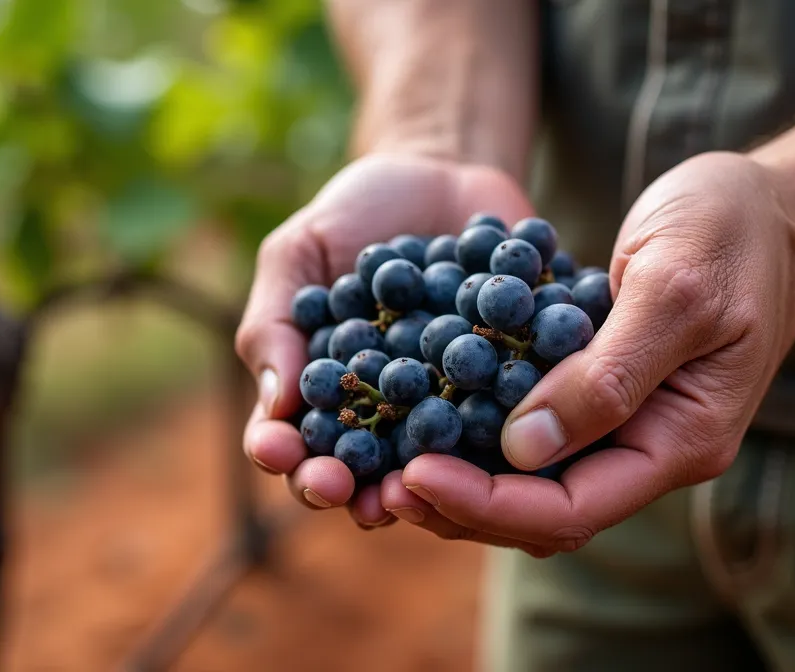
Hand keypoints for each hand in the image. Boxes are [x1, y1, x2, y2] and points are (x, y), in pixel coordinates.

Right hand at [234, 153, 534, 527]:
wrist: (444, 170)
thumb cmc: (354, 215)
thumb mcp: (299, 254)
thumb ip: (276, 324)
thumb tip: (276, 406)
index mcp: (329, 397)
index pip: (296, 443)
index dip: (286, 456)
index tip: (281, 452)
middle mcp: (392, 417)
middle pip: (369, 472)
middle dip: (360, 491)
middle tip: (360, 499)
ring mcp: (456, 407)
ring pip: (443, 463)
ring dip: (436, 485)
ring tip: (426, 488)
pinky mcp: (518, 384)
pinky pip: (514, 413)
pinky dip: (508, 427)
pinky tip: (505, 432)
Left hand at [380, 151, 794, 554]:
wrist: (771, 200)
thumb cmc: (734, 230)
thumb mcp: (674, 290)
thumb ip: (608, 374)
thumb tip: (524, 449)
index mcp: (681, 440)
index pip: (573, 507)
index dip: (488, 502)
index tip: (415, 472)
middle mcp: (651, 446)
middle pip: (543, 510)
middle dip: (463, 502)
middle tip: (384, 480)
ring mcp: (627, 421)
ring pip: (532, 479)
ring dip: (463, 474)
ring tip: (388, 458)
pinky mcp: (602, 386)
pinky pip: (532, 427)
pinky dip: (479, 425)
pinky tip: (423, 407)